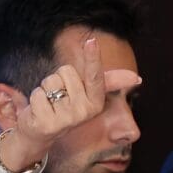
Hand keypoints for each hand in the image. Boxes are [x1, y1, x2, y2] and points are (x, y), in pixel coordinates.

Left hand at [0, 36, 106, 172]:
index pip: (94, 75)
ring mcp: (67, 119)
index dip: (92, 57)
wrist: (41, 131)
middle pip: (66, 71)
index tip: (91, 40)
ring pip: (51, 81)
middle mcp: (85, 111)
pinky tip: (39, 111)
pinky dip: (35, 99)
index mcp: (96, 102)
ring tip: (49, 103)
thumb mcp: (85, 92)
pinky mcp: (48, 123)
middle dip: (57, 79)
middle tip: (58, 95)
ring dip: (45, 89)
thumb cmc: (64, 105)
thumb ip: (109, 81)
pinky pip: (38, 94)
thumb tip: (137, 77)